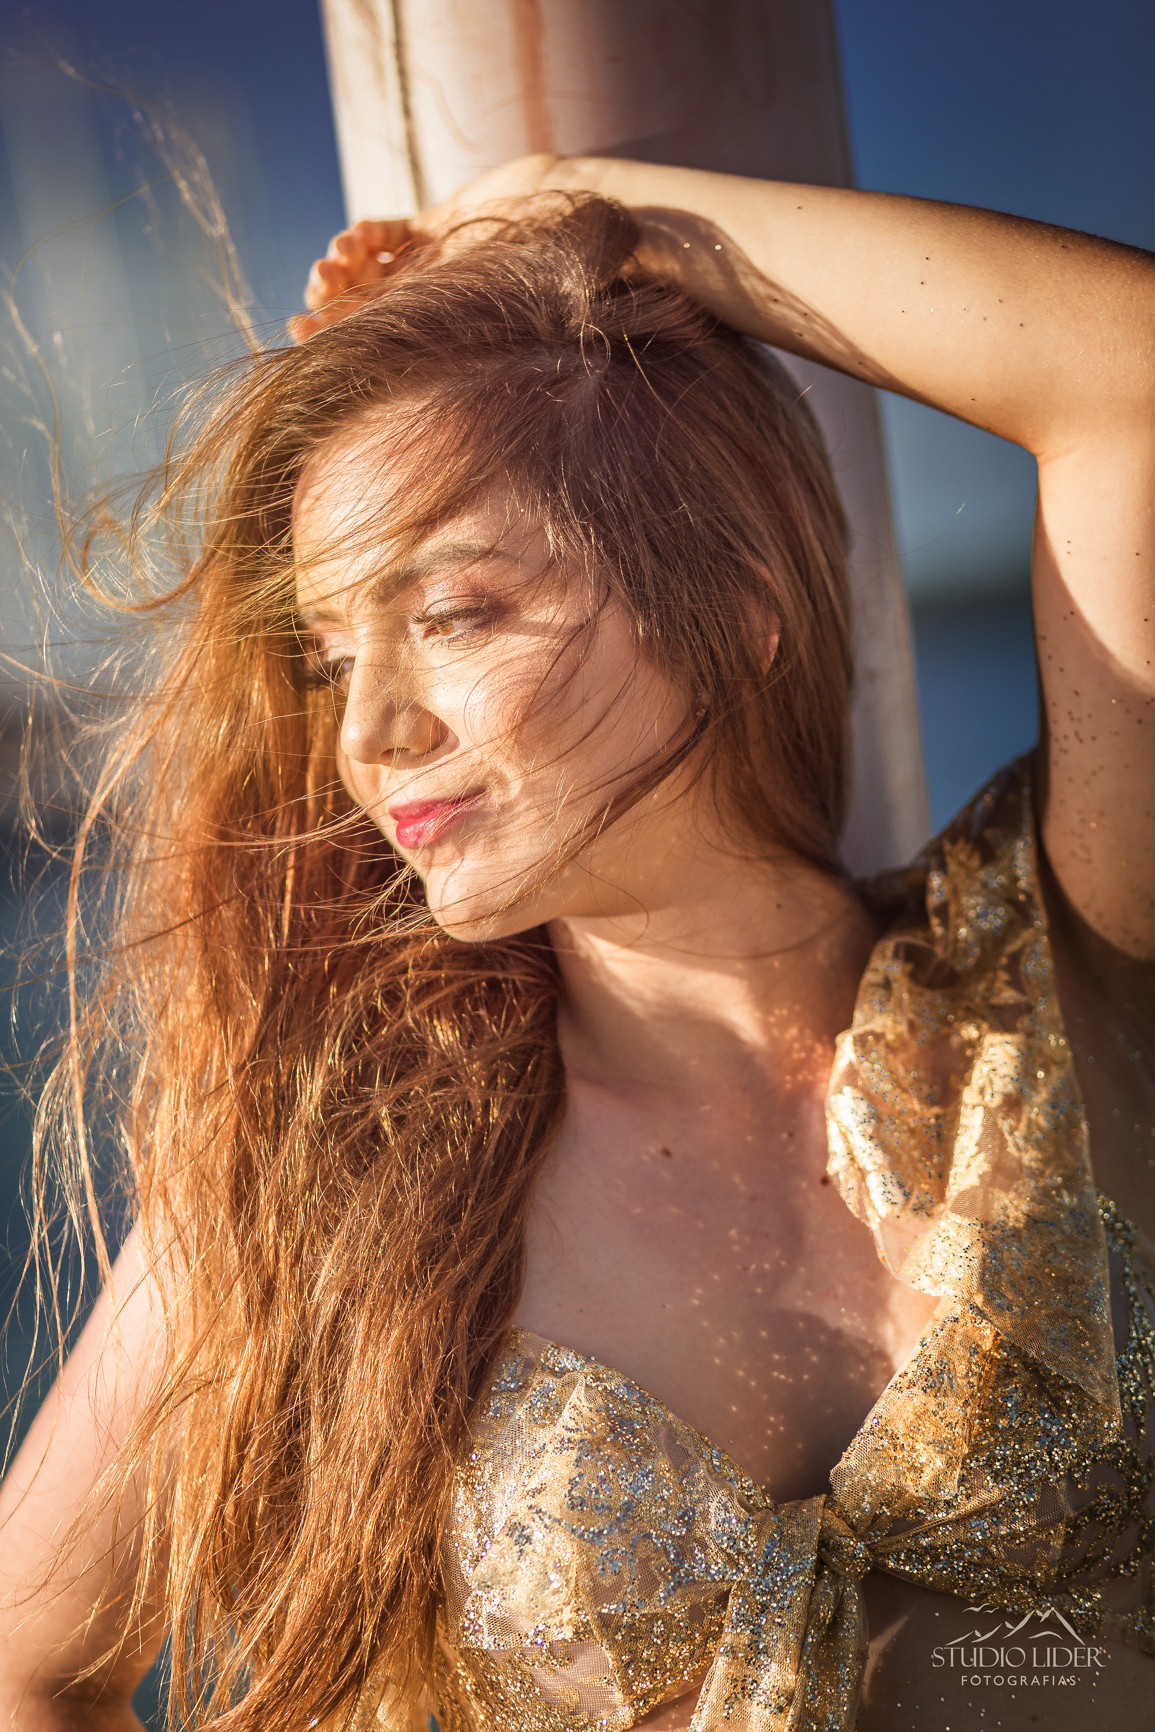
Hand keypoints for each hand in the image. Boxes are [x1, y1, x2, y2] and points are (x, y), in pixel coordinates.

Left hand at [289, 155, 564, 341]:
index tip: (300, 333)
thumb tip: (384, 403)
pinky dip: (364, 235)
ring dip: (341, 265)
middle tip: (316, 288)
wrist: (579, 230)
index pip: (373, 343)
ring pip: (367, 269)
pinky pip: (388, 232)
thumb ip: (442, 351)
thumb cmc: (547, 288)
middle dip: (328, 300)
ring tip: (333, 262)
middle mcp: (431, 304)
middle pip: (362, 307)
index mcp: (441, 335)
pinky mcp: (439, 226)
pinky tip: (354, 240)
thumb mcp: (494, 330)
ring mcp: (432, 264)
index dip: (331, 340)